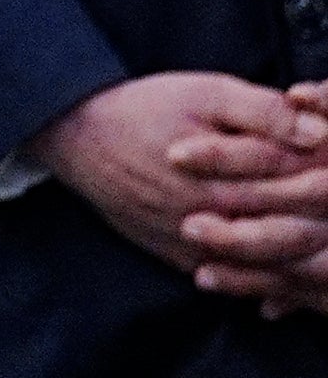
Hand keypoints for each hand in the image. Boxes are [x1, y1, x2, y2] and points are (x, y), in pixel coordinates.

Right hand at [35, 74, 327, 311]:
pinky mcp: (182, 259)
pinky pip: (238, 283)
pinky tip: (293, 279)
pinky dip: (271, 285)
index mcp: (228, 178)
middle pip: (296, 234)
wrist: (74, 136)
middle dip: (326, 219)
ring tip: (325, 242)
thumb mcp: (203, 92)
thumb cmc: (141, 109)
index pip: (306, 186)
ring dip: (306, 258)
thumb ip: (264, 112)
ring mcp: (198, 246)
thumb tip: (318, 132)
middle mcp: (216, 220)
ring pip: (272, 267)